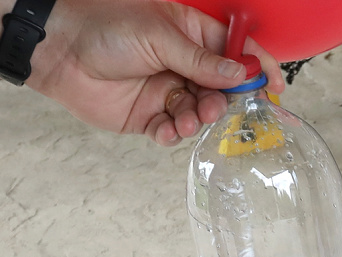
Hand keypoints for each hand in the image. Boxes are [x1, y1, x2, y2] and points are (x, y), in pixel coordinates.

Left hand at [22, 0, 283, 145]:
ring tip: (187, 116)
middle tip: (215, 107)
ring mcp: (169, 91)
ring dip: (199, 120)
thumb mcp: (159, 36)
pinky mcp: (152, 116)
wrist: (59, 51)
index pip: (235, 51)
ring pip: (202, 114)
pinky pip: (175, 132)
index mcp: (190, 34)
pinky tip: (165, 128)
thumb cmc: (103, 28)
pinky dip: (174, 134)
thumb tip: (242, 75)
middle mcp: (184, 64)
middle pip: (224, 90)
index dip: (257, 68)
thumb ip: (202, 61)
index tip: (273, 87)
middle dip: (225, 102)